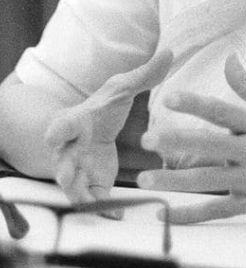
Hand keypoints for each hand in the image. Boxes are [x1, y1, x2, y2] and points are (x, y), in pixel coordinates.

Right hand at [44, 51, 172, 205]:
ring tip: (92, 206)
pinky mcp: (92, 183)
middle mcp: (71, 148)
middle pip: (62, 161)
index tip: (53, 134)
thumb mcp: (122, 88)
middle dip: (63, 170)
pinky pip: (93, 199)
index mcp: (76, 121)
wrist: (90, 127)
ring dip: (80, 196)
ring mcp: (79, 168)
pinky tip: (118, 217)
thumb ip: (145, 74)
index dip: (57, 130)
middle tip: (66, 176)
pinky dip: (103, 208)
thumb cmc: (104, 106)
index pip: (61, 125)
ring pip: (73, 187)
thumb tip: (170, 51)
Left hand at [138, 54, 245, 222]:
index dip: (196, 104)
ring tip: (145, 181)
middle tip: (147, 140)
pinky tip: (167, 215)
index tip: (170, 98)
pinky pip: (217, 212)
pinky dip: (192, 216)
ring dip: (174, 183)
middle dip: (176, 143)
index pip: (222, 111)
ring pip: (207, 182)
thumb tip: (229, 58)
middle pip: (208, 146)